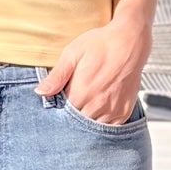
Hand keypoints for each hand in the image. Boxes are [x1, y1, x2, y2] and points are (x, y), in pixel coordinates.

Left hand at [36, 8, 148, 123]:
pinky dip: (102, 122)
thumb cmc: (101, 44)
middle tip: (75, 100)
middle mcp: (97, 105)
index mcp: (81, 93)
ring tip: (87, 103)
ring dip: (87, 120)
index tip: (60, 101)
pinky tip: (99, 108)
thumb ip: (56, 77)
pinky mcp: (123, 112)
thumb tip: (40, 92)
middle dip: (72, 117)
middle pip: (77, 124)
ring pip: (93, 128)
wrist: (130, 41)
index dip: (59, 110)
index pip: (62, 115)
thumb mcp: (72, 55)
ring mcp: (112, 110)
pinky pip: (109, 127)